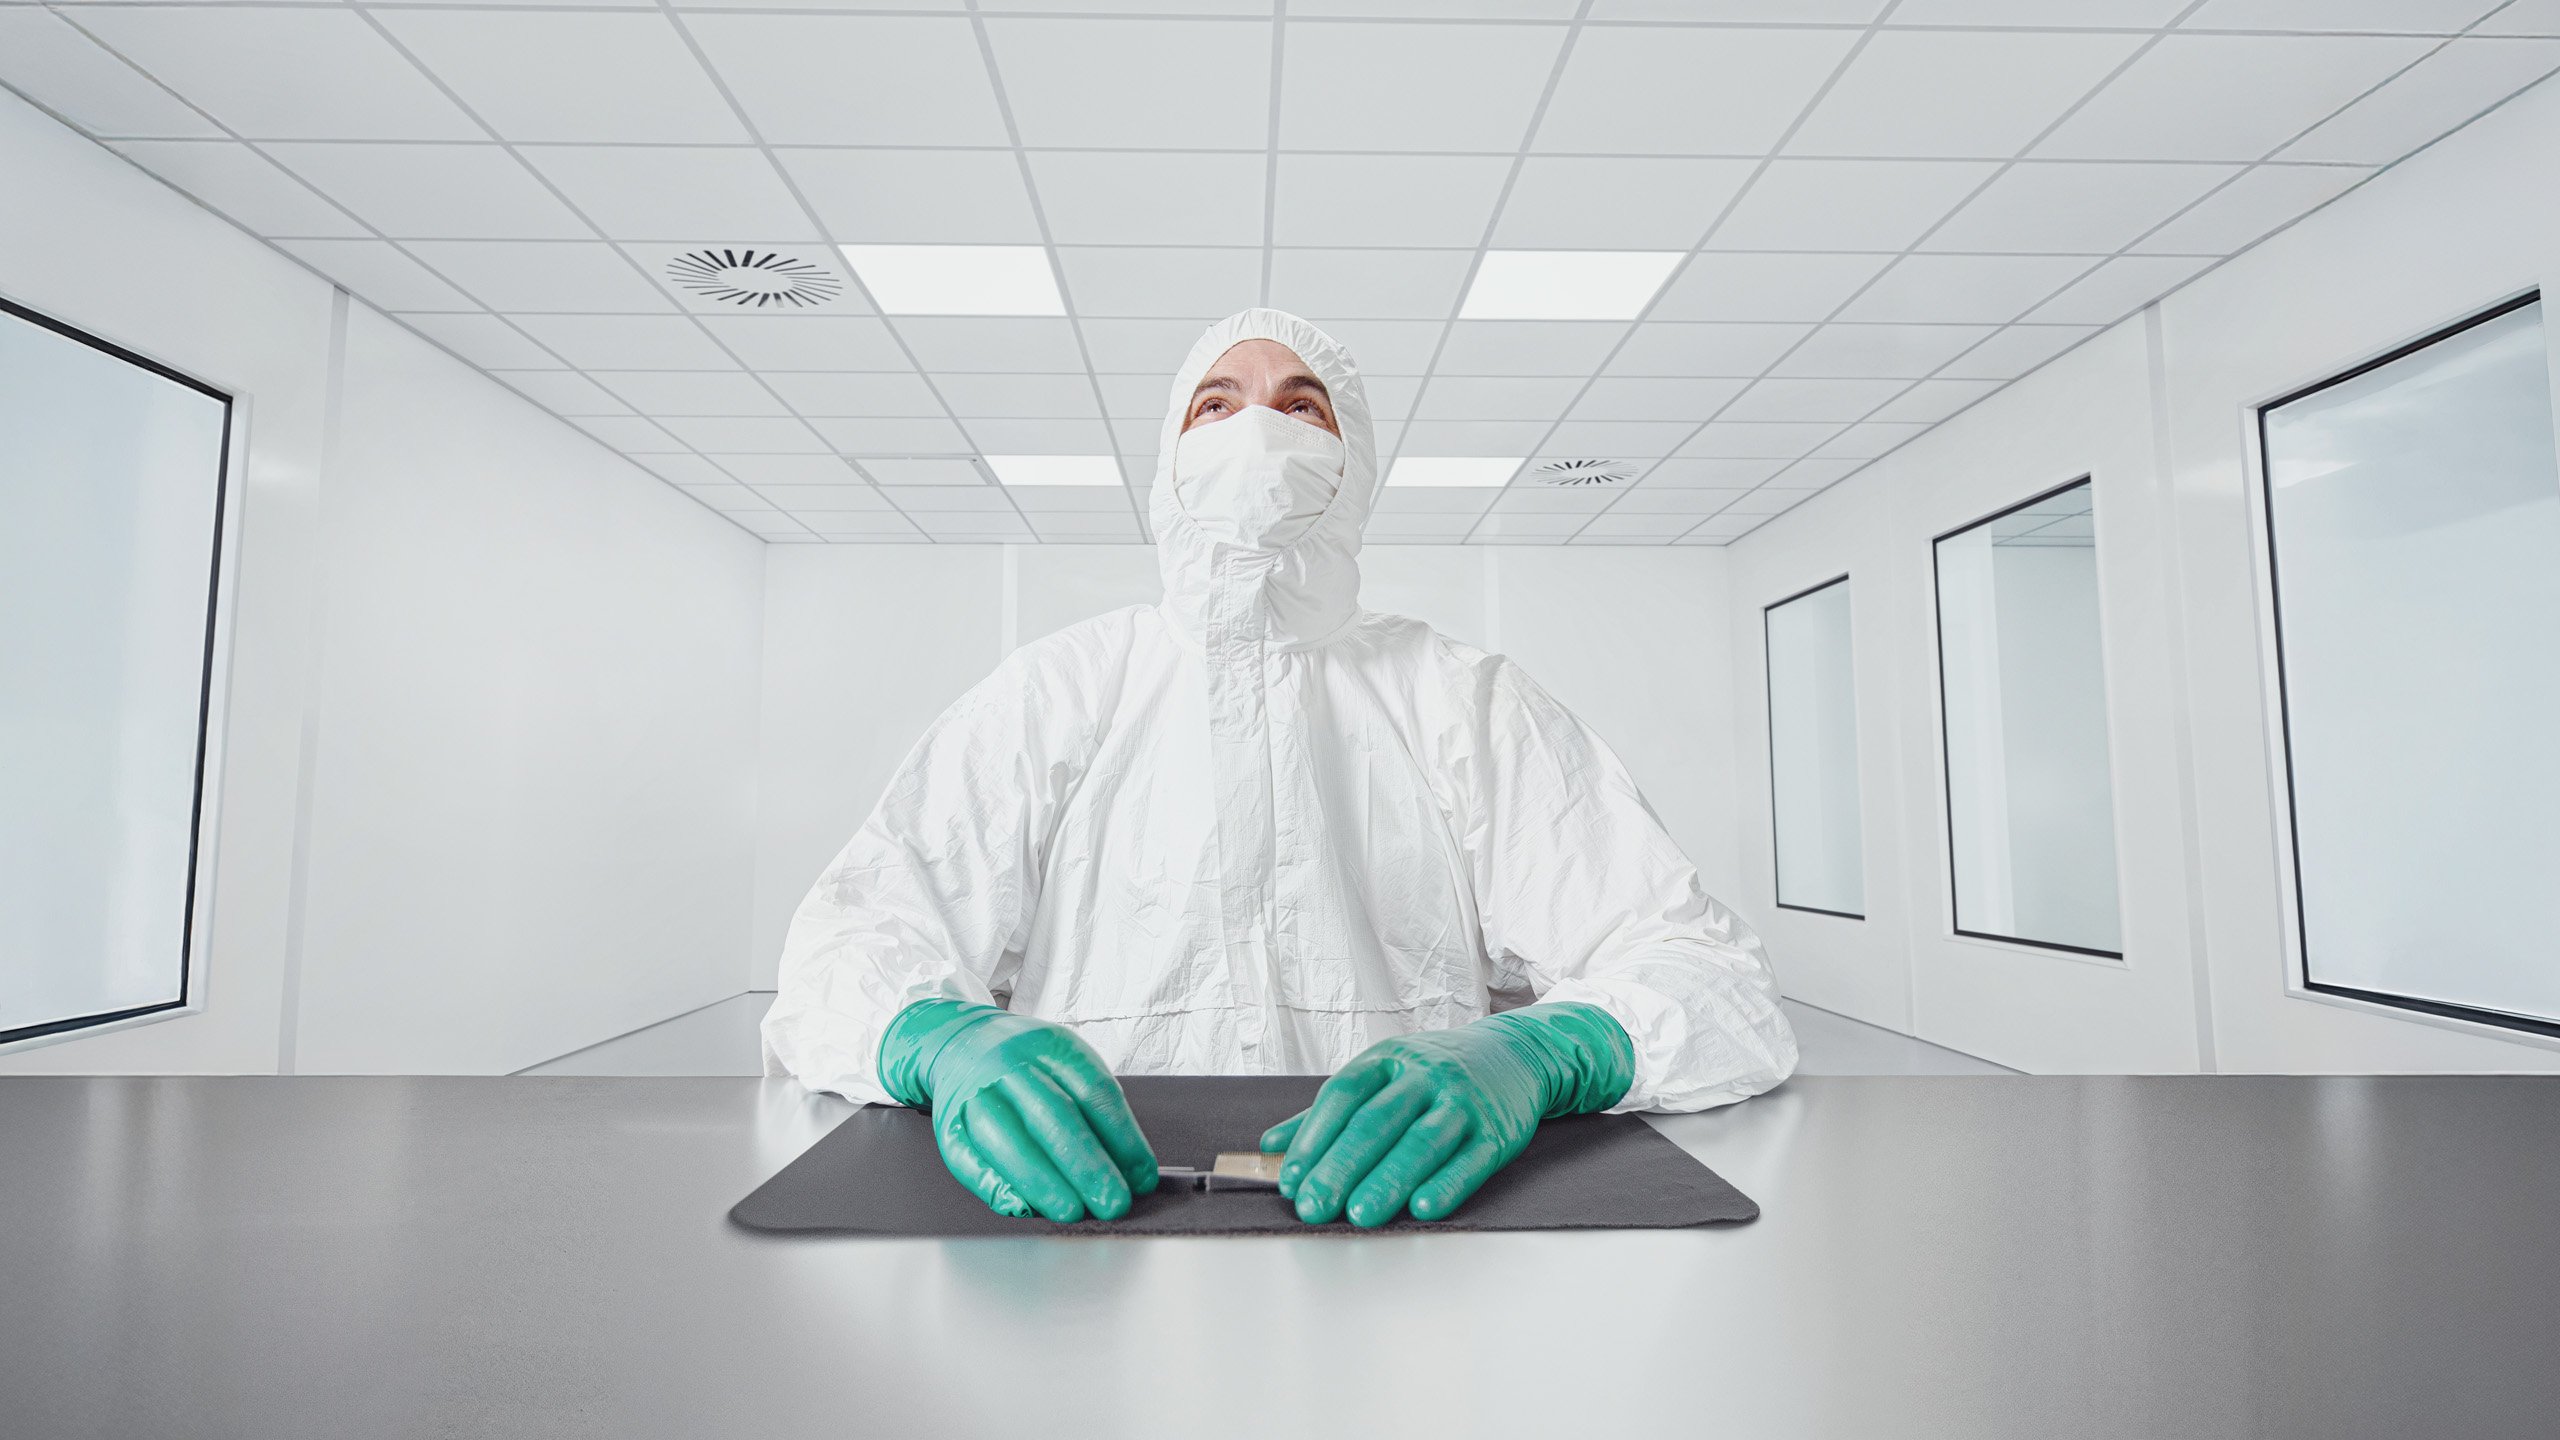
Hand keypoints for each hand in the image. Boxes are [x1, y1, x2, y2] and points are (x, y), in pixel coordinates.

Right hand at [878, 999, 1156, 1221]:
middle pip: (1052, 1113)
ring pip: (1005, 1136)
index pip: (1094, 1090)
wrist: (960, 1040)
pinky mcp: (947, 1123)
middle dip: (1086, 1165)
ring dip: (1040, 1179)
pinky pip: (966, 1157)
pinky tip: (1021, 1206)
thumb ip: (1098, 1113)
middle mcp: (1008, 1062)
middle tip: (1112, 1202)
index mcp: (1050, 1044)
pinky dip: (993, 1185)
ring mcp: (973, 1091)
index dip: (1122, 1137)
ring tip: (1071, 1210)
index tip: (1141, 1178)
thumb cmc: (1026, 1064)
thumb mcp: (1067, 1066)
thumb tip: (1132, 1171)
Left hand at [1260, 1003, 1633, 1226]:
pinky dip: (1446, 1184)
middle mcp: (1425, 1077)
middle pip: (1377, 1122)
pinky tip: (1422, 1206)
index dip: (1314, 1138)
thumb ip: (1326, 1113)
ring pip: (1421, 1142)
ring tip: (1359, 1214)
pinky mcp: (1497, 1132)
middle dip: (1341, 1167)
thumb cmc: (1436, 1072)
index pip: (1343, 1096)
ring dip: (1388, 1180)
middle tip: (1314, 1205)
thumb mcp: (1382, 1076)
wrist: (1515, 1055)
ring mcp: (1463, 1103)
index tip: (1290, 1179)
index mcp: (1388, 1062)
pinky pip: (1470, 1160)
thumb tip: (1271, 1148)